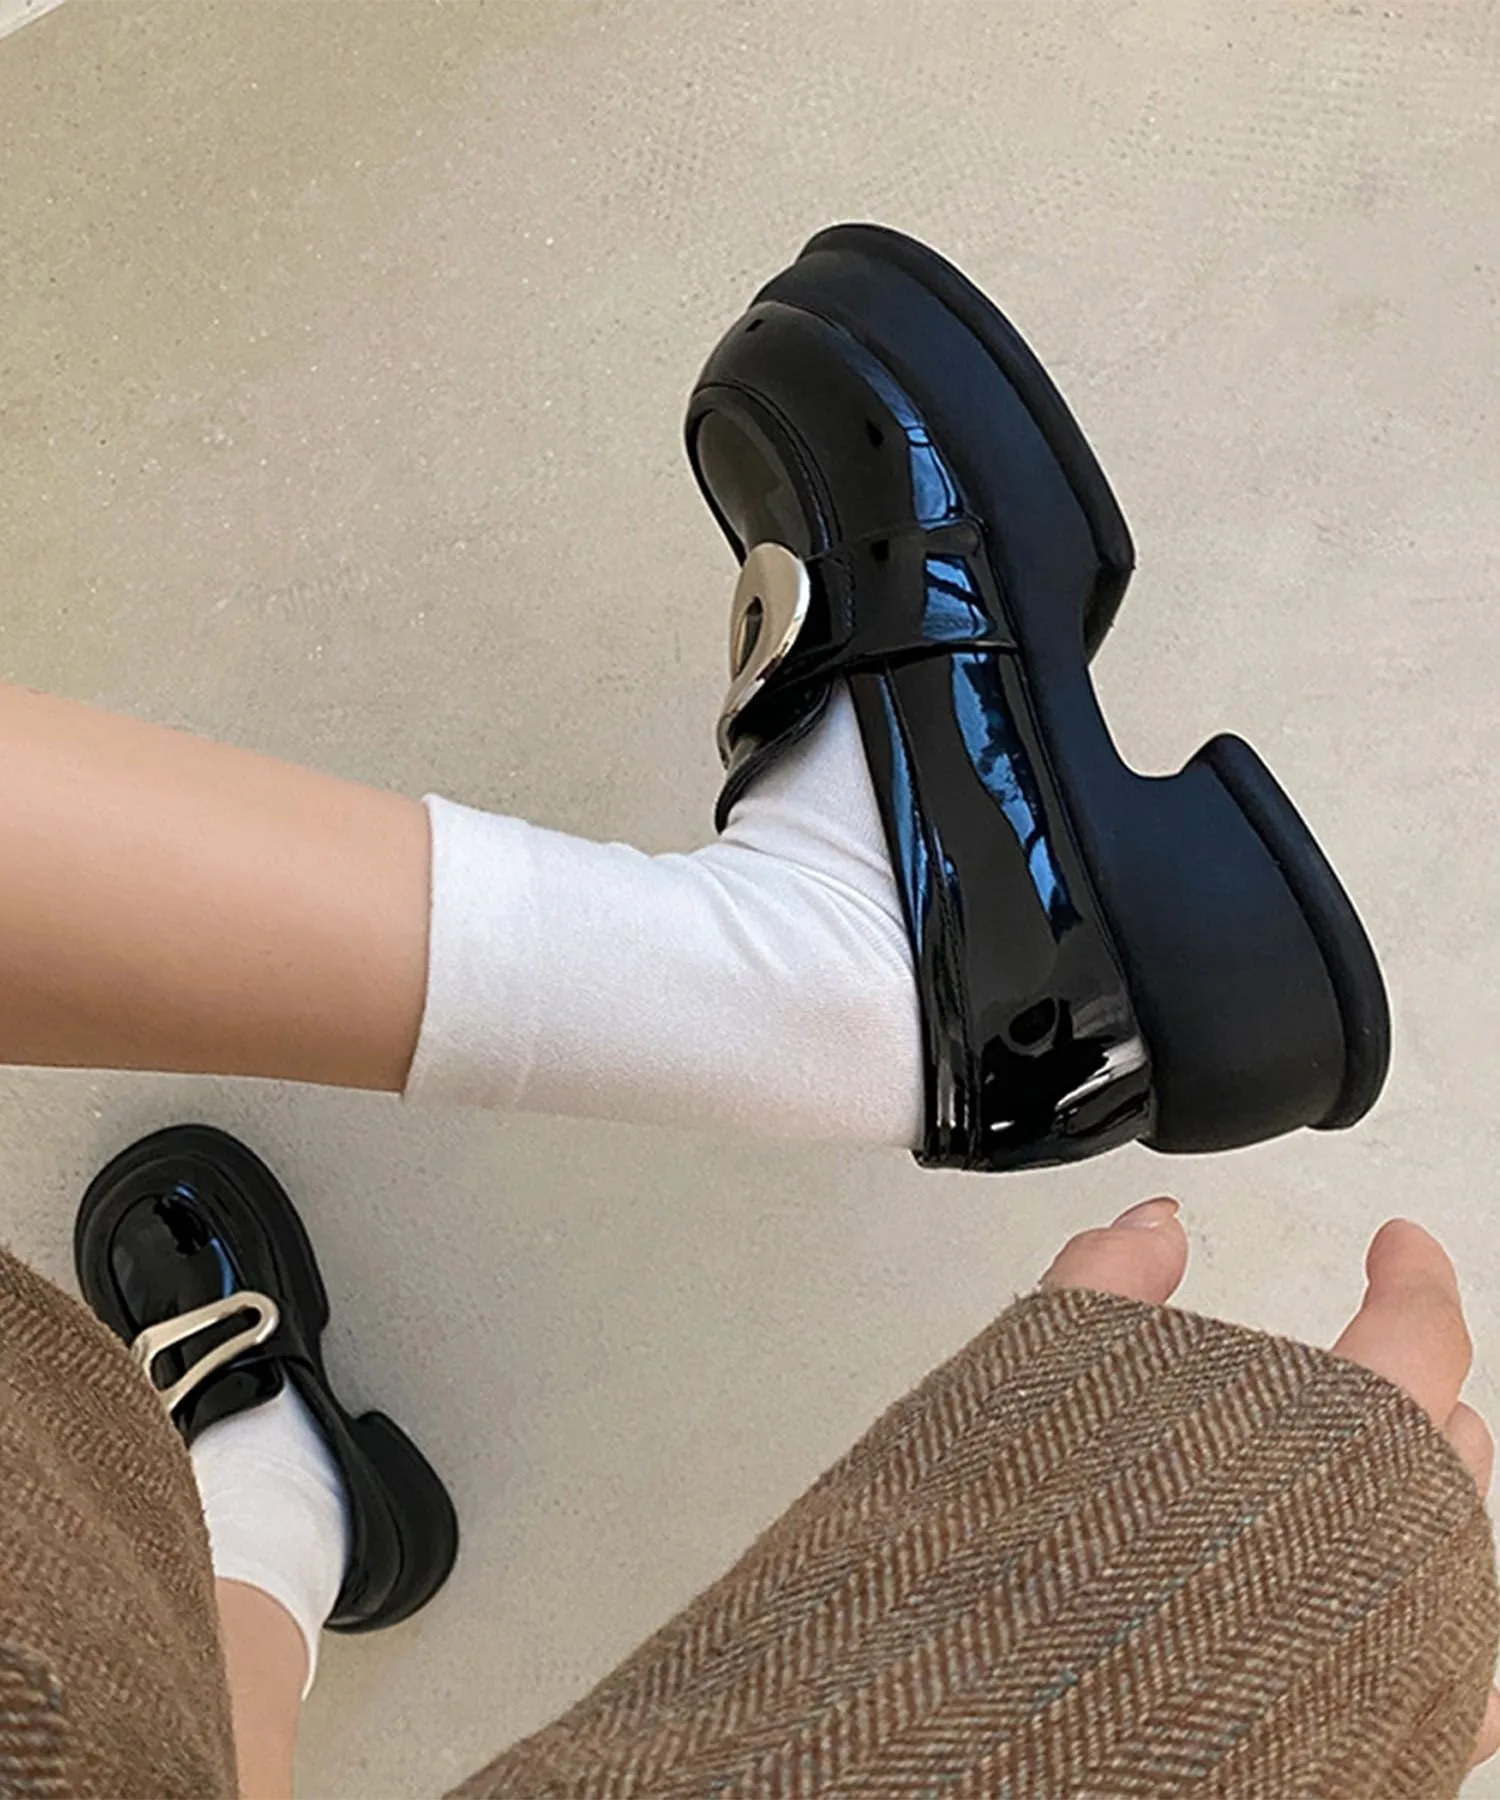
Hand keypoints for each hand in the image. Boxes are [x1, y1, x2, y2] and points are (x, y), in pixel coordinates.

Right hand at [1042, 1200, 1499, 1770]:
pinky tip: (1397, 1606)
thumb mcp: (1058, 1385)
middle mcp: (1406, 1552)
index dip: (1412, 1273)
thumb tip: (1151, 1227)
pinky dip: (1437, 1612)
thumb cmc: (1066, 1596)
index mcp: (1346, 1448)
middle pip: (1453, 1442)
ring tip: (1370, 1473)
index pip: (1419, 1329)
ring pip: (1466, 1549)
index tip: (1399, 1247)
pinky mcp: (1400, 1737)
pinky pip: (1460, 1665)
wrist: (1048, 1764)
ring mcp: (1416, 1656)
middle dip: (1414, 1388)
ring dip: (1427, 1497)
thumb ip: (1108, 1283)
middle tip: (1373, 1359)